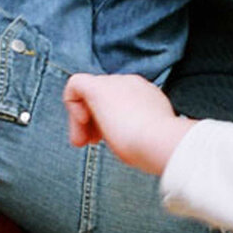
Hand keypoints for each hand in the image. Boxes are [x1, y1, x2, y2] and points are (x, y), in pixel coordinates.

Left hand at [63, 73, 195, 174]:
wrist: (160, 141)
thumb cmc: (156, 149)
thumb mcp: (147, 139)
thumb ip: (135, 131)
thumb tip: (124, 138)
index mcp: (146, 95)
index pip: (121, 102)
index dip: (110, 121)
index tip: (107, 140)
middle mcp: (131, 85)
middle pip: (103, 97)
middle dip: (94, 121)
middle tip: (92, 143)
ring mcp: (116, 83)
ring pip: (88, 94)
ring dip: (81, 120)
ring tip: (82, 142)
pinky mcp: (98, 87)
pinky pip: (75, 84)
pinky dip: (72, 103)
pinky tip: (80, 123)